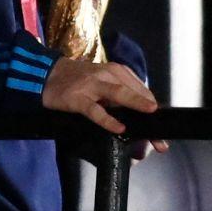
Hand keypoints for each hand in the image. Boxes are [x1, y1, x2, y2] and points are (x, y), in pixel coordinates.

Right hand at [41, 58, 168, 156]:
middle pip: (134, 93)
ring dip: (135, 106)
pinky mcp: (78, 98)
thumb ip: (123, 92)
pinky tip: (119, 128)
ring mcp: (92, 85)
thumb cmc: (81, 80)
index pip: (141, 90)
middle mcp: (108, 74)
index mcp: (118, 71)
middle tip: (160, 139)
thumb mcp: (104, 81)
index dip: (153, 108)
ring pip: (118, 94)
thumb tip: (145, 113)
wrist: (49, 74)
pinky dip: (108, 119)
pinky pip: (95, 110)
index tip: (162, 126)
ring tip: (149, 121)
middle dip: (149, 113)